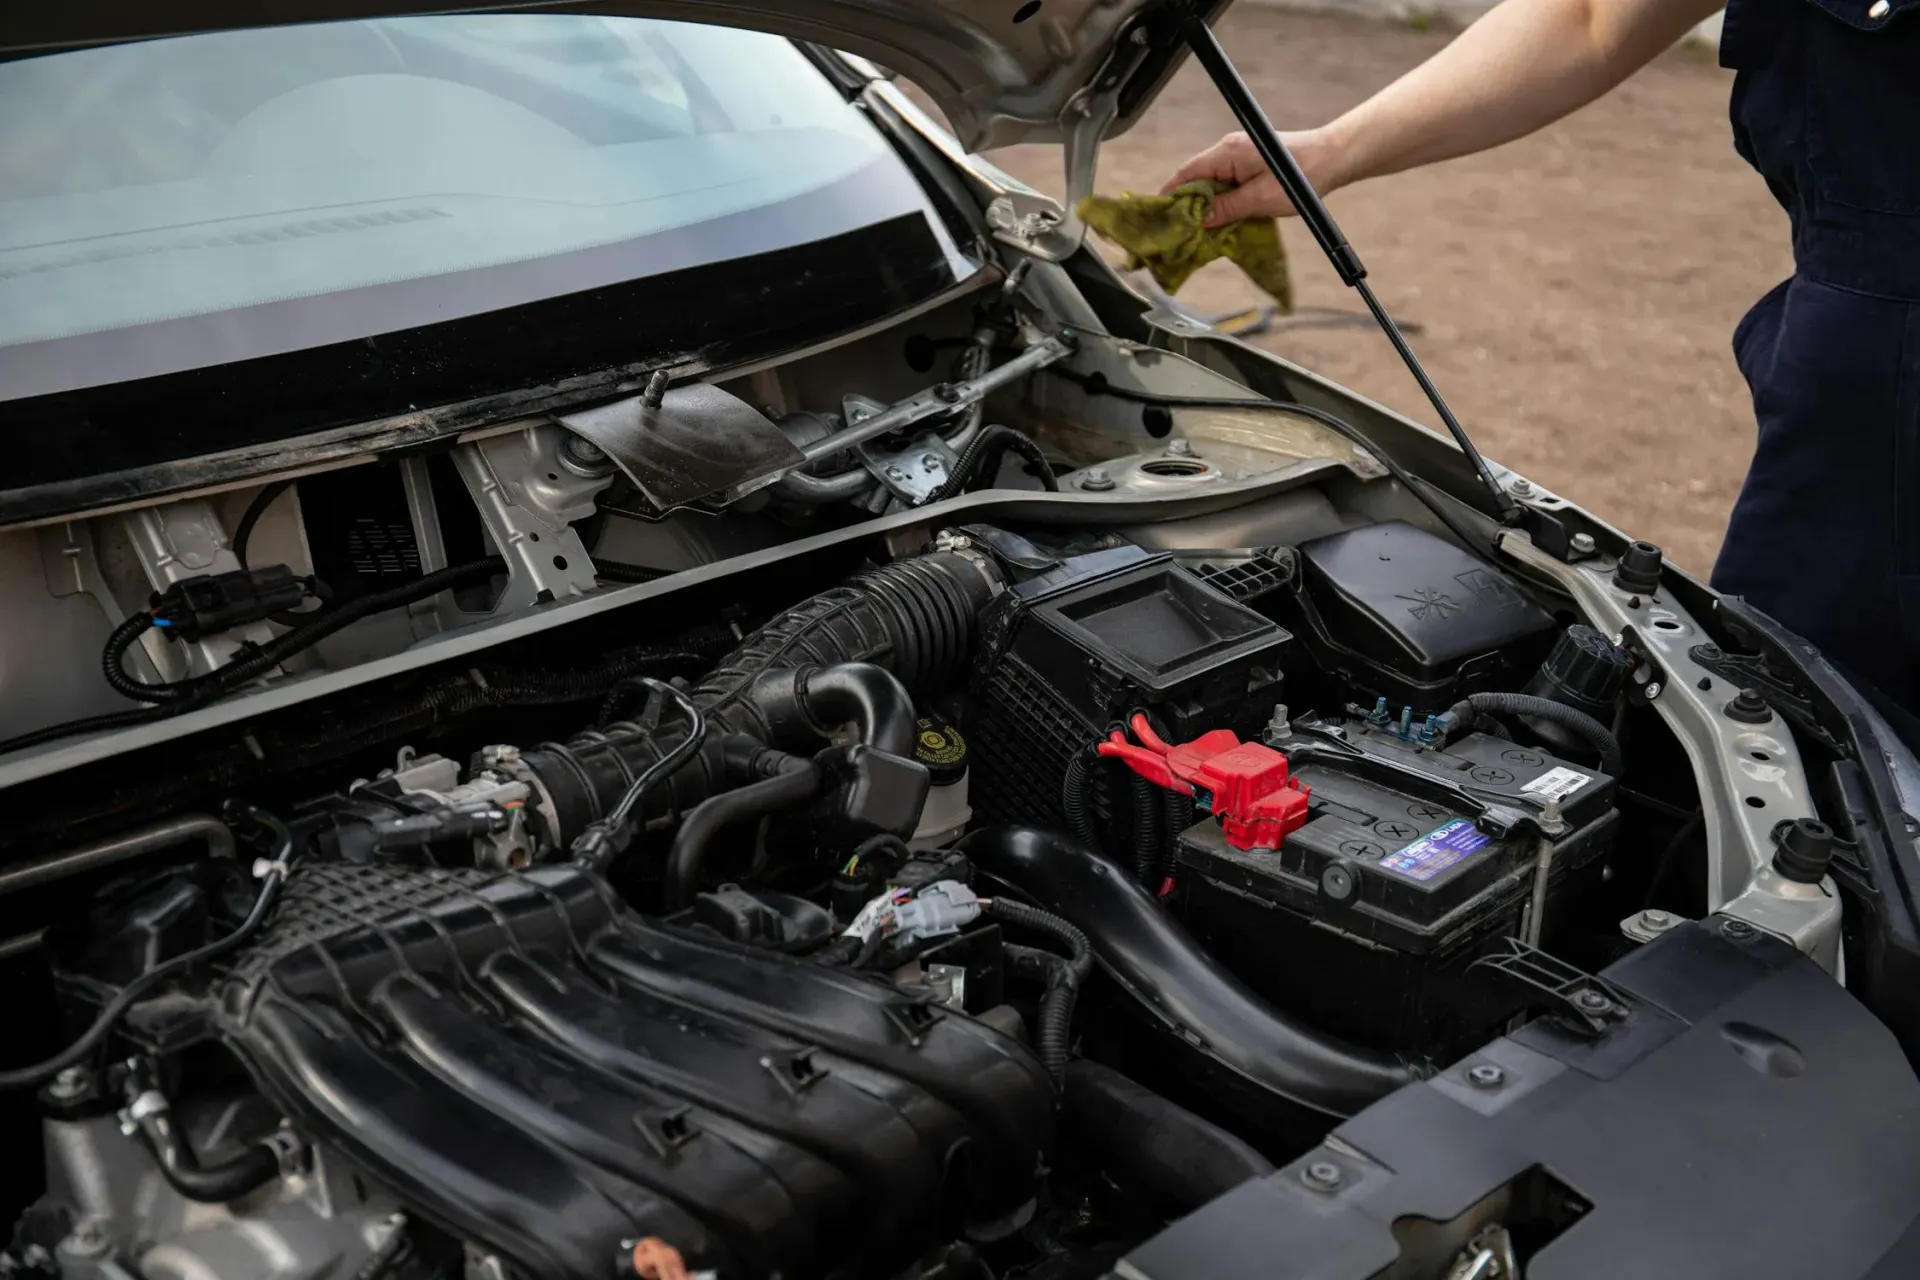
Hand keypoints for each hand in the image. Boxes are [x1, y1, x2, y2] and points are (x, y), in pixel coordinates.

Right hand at [1162, 129, 1345, 226]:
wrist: (1333, 158)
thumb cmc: (1302, 176)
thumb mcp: (1260, 200)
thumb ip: (1226, 209)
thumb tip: (1198, 220)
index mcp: (1227, 153)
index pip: (1187, 174)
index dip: (1170, 197)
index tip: (1160, 219)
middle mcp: (1228, 150)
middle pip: (1195, 179)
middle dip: (1185, 205)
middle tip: (1178, 232)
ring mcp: (1238, 156)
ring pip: (1209, 183)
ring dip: (1204, 206)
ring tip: (1196, 231)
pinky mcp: (1248, 164)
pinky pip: (1224, 184)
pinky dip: (1219, 201)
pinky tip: (1219, 220)